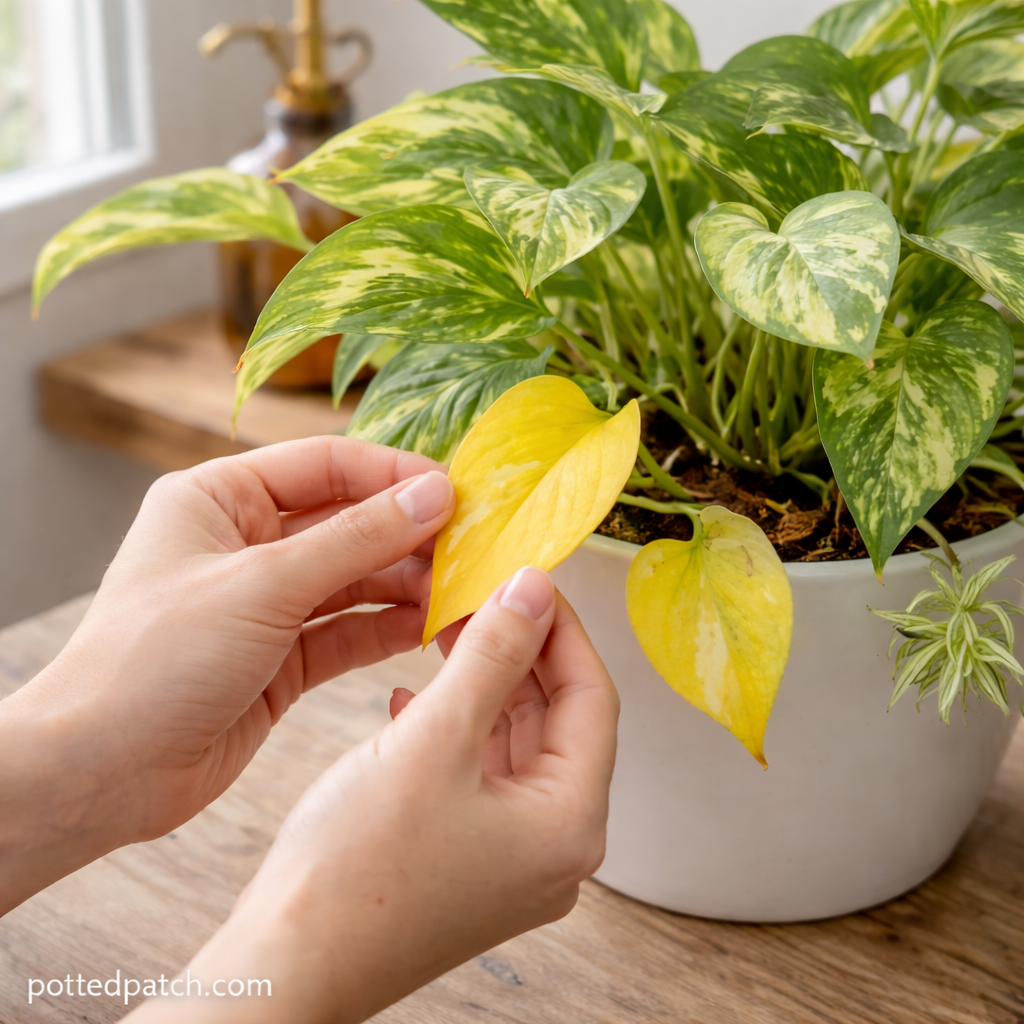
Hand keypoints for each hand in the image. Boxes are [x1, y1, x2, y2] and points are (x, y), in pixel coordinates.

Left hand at [0, 437, 454, 912]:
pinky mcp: (282, 658)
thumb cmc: (155, 660)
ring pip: (354, 578)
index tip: (456, 489)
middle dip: (407, 532)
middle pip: (347, 521)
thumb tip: (435, 494)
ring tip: (461, 588)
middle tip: (472, 543)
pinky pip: (348, 630)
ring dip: (406, 582)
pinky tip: (432, 626)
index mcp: (219, 498)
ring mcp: (266, 603)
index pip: (325, 464)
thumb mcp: (262, 585)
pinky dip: (388, 628)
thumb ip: (355, 539)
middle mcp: (246, 544)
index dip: (392, 473)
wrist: (102, 772)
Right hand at [128, 568, 618, 1023]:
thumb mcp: (434, 739)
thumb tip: (533, 589)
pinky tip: (408, 699)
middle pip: (557, 721)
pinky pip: (479, 777)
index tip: (529, 578)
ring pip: (514, 745)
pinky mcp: (470, 864)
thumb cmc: (356, 871)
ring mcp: (513, 862)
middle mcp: (555, 849)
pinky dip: (455, 730)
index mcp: (570, 824)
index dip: (562, 629)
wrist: (286, 966)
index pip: (592, 697)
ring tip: (448, 632)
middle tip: (483, 597)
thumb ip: (493, 655)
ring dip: (484, 685)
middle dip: (520, 652)